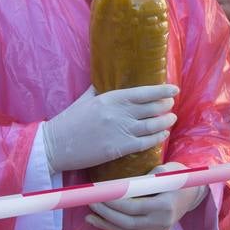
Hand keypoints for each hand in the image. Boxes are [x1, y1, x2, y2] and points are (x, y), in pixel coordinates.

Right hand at [41, 84, 177, 172]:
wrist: (55, 145)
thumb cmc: (69, 121)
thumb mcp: (85, 99)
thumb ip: (100, 90)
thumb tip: (109, 81)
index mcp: (110, 98)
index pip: (143, 92)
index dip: (162, 90)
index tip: (174, 89)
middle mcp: (118, 113)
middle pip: (152, 108)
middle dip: (166, 105)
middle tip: (171, 104)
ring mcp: (119, 131)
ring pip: (152, 125)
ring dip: (166, 121)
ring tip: (172, 118)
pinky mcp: (118, 148)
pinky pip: (145, 142)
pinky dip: (157, 138)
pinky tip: (163, 135)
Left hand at [86, 162, 206, 229]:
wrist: (195, 192)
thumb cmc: (178, 176)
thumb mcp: (164, 170)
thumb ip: (144, 180)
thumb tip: (118, 186)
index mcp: (165, 205)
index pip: (134, 207)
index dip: (113, 202)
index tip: (99, 193)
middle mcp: (162, 221)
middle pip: (128, 222)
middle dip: (106, 214)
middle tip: (91, 202)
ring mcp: (159, 229)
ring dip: (107, 224)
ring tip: (90, 216)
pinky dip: (114, 227)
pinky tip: (100, 221)